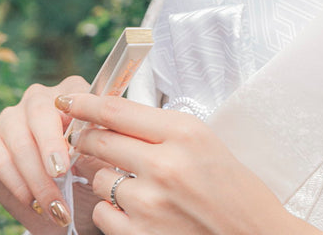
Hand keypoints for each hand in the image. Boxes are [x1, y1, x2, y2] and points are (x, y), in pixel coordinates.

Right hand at [0, 75, 104, 233]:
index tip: (81, 137)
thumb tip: (90, 142)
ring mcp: (10, 118)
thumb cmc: (89, 174)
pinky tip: (34, 201)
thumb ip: (97, 146)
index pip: (75, 92)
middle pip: (40, 112)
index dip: (78, 113)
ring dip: (38, 178)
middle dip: (50, 145)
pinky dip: (19, 185)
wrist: (67, 203)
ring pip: (20, 142)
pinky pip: (0, 161)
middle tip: (60, 172)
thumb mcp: (101, 160)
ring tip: (55, 206)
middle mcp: (39, 97)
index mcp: (73, 91)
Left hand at [63, 93, 322, 234]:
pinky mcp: (140, 234)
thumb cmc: (234, 189)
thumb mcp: (206, 144)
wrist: (255, 232)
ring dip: (108, 179)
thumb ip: (162, 132)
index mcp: (185, 133)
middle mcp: (164, 164)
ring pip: (100, 179)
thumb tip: (114, 122)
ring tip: (136, 186)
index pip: (118, 110)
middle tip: (87, 140)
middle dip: (87, 139)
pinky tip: (137, 211)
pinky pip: (103, 214)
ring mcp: (149, 202)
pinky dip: (113, 211)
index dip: (85, 103)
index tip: (68, 100)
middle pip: (100, 141)